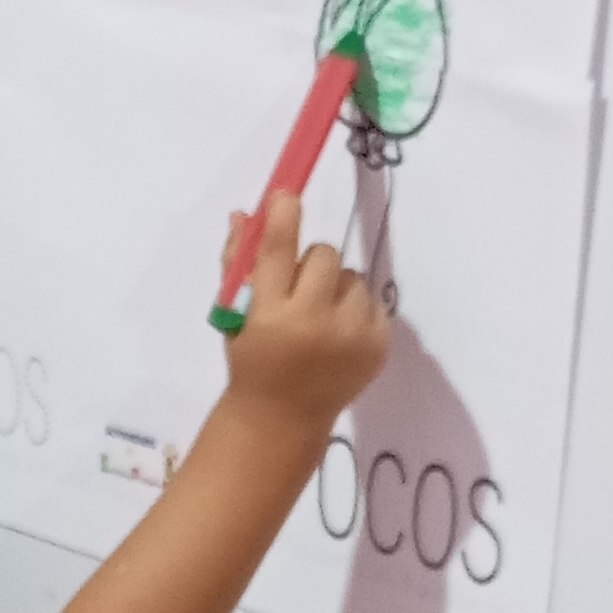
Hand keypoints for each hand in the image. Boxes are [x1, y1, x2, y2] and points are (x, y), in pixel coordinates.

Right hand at [221, 186, 389, 441]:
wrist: (284, 418)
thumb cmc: (253, 362)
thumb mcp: (235, 318)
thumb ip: (237, 265)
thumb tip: (244, 214)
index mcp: (270, 317)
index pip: (277, 253)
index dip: (282, 218)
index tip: (287, 193)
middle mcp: (313, 324)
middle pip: (324, 255)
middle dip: (310, 265)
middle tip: (299, 290)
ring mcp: (351, 337)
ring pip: (352, 277)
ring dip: (335, 289)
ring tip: (320, 318)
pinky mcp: (378, 346)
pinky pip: (374, 302)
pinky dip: (356, 311)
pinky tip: (339, 335)